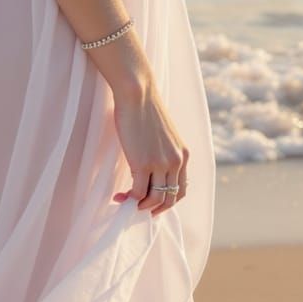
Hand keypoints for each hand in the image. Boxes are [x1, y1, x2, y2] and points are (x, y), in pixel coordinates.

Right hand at [111, 83, 188, 215]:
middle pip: (170, 199)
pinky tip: (119, 196)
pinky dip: (128, 198)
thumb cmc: (145, 108)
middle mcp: (176, 162)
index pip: (181, 190)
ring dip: (140, 206)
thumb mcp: (163, 134)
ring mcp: (160, 164)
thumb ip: (163, 152)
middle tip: (139, 208)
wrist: (137, 92)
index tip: (153, 202)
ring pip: (155, 200)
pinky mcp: (142, 163)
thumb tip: (150, 169)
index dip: (167, 201)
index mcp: (183, 155)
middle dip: (154, 209)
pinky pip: (137, 192)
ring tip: (126, 201)